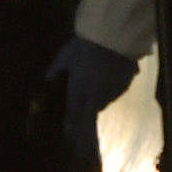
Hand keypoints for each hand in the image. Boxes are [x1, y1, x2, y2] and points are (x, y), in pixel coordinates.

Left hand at [44, 35, 139, 160]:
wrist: (112, 32)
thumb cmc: (84, 43)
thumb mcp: (65, 55)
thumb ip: (55, 70)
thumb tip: (46, 80)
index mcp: (79, 87)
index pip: (73, 113)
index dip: (71, 127)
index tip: (69, 140)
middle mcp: (96, 92)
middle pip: (90, 114)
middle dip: (87, 122)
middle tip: (86, 124)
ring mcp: (112, 89)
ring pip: (104, 101)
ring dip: (99, 98)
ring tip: (97, 80)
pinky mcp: (125, 84)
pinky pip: (117, 90)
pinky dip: (112, 87)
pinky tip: (110, 74)